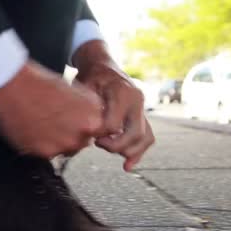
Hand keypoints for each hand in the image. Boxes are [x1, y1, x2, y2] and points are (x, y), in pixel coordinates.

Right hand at [0, 61, 104, 158]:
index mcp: (93, 116)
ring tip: (40, 123)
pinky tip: (31, 128)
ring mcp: (63, 145)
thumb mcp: (73, 91)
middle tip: (53, 122)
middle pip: (81, 143)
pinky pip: (45, 153)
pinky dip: (39, 144)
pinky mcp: (43, 152)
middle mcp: (81, 133)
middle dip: (70, 135)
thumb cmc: (37, 83)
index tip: (74, 123)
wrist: (12, 85)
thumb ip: (84, 110)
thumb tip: (85, 120)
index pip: (97, 131)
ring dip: (55, 141)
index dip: (84, 126)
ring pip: (63, 150)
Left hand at [73, 40, 154, 170]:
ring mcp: (142, 108)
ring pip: (145, 137)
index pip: (114, 124)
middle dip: (116, 146)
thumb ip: (87, 107)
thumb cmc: (92, 76)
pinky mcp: (142, 115)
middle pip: (134, 134)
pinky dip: (139, 151)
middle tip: (99, 144)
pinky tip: (128, 165)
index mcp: (122, 92)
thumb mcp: (85, 86)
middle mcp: (137, 100)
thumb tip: (83, 130)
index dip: (101, 134)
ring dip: (130, 152)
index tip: (90, 135)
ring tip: (114, 155)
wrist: (103, 65)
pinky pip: (147, 136)